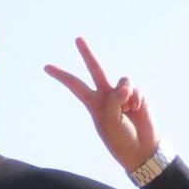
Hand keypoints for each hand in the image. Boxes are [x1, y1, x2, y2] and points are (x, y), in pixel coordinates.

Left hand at [44, 38, 158, 175]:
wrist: (142, 150)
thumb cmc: (121, 140)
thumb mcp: (110, 123)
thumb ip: (115, 101)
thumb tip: (125, 85)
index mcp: (93, 104)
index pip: (75, 86)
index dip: (62, 75)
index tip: (46, 66)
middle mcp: (106, 96)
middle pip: (95, 69)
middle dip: (87, 54)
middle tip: (78, 38)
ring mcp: (122, 95)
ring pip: (123, 81)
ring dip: (126, 94)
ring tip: (128, 110)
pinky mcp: (138, 96)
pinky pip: (136, 90)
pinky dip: (137, 100)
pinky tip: (137, 111)